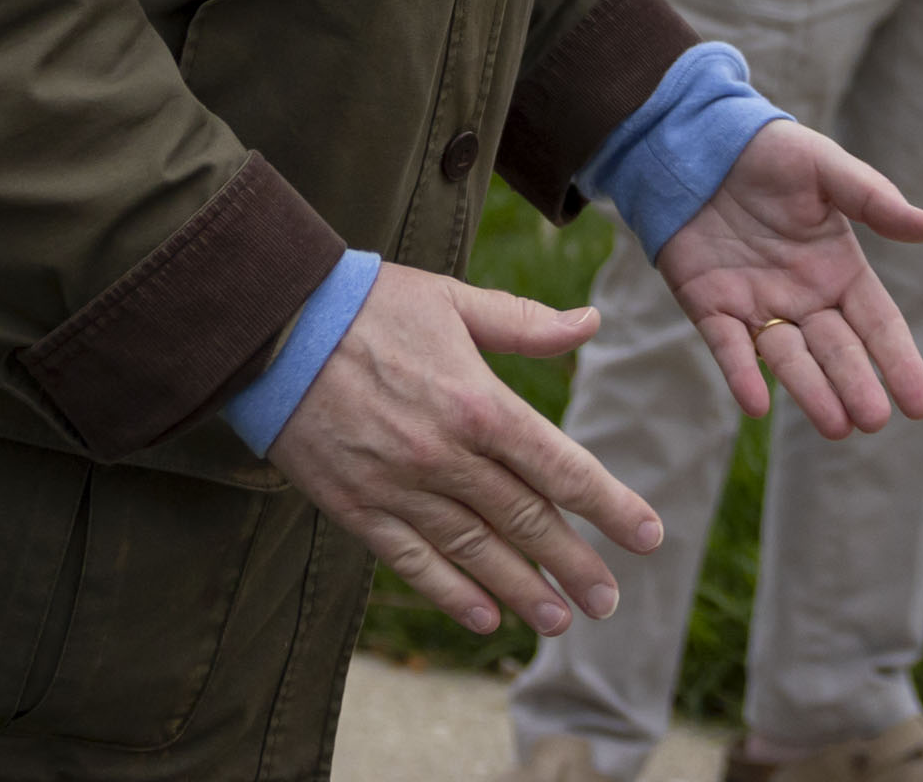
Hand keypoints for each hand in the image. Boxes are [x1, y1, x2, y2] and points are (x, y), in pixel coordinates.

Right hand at [264, 266, 662, 640]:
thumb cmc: (369, 304)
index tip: (649, 536)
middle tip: (608, 600)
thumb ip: (524, 323)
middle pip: (525, 521)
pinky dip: (451, 593)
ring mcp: (399, 487)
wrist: (274, 326)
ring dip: (522, 590)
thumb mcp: (453, 300)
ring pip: (475, 552)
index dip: (610, 506)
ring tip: (559, 621)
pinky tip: (484, 617)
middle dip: (573, 565)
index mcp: (479, 402)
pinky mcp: (356, 506)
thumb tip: (590, 324)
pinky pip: (412, 561)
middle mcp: (446, 455)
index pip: (560, 468)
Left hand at [652, 120, 922, 439]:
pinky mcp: (710, 307)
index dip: (898, 361)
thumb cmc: (770, 152)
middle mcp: (803, 297)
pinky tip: (757, 404)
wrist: (696, 143)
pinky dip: (743, 375)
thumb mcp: (825, 168)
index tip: (920, 405)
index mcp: (839, 269)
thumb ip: (872, 198)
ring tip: (835, 426)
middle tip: (872, 419)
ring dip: (810, 391)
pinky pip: (729, 348)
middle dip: (855, 385)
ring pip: (790, 358)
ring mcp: (757, 306)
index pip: (878, 324)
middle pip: (837, 350)